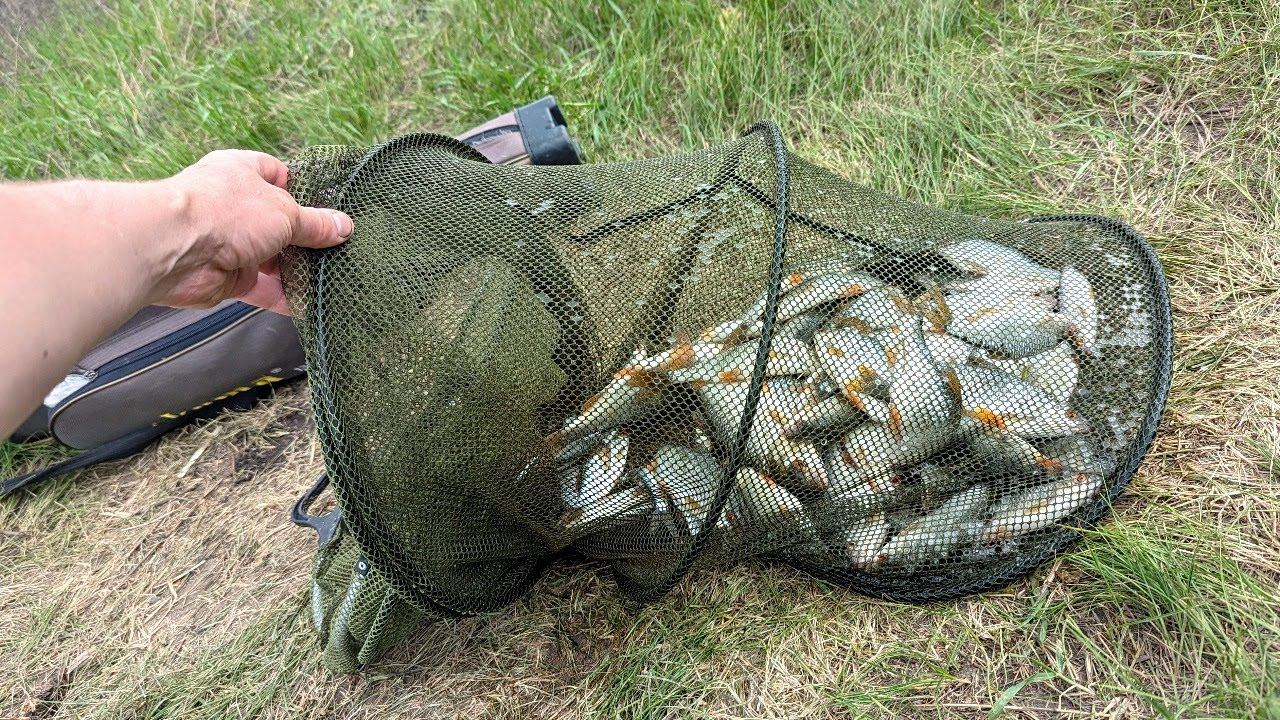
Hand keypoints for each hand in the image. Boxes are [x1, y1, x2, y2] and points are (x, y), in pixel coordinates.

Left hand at [149, 150, 352, 313]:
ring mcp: (230, 243)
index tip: (330, 208)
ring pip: (272, 258)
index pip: (278, 174)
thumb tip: (345, 227)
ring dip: (297, 270)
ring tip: (332, 277)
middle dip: (306, 238)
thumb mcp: (285, 212)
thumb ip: (316, 224)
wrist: (173, 250)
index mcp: (243, 173)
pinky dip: (282, 297)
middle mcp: (235, 206)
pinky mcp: (227, 277)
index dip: (303, 190)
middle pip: (279, 222)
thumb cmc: (227, 212)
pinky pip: (262, 288)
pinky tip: (310, 304)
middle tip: (339, 249)